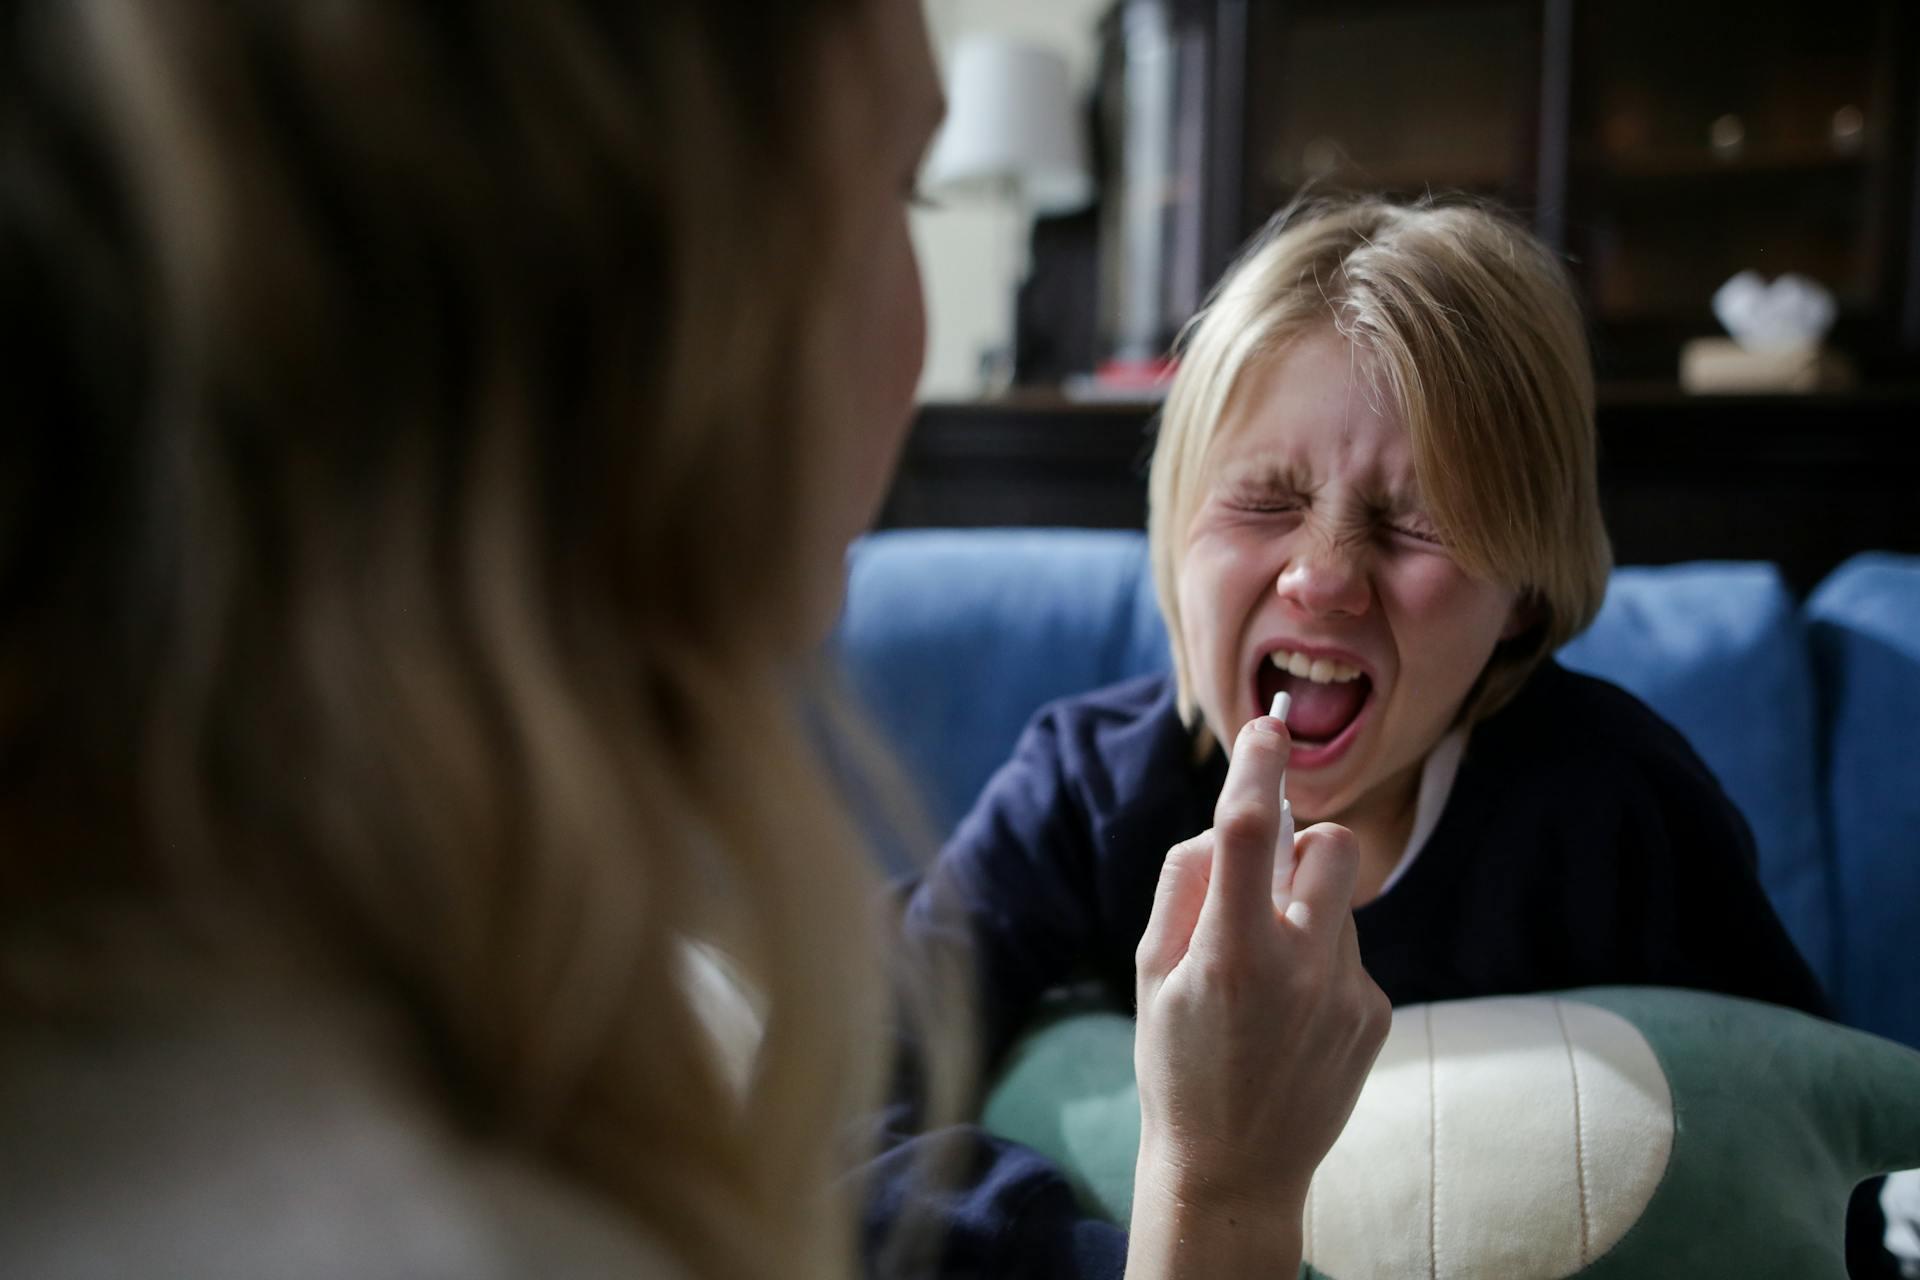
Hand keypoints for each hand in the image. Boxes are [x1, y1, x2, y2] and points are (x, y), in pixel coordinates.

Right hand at [1125, 713, 1389, 1278]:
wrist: (1234, 1169)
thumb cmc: (1178, 1060)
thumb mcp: (1150, 970)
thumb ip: (1185, 884)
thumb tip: (1229, 826)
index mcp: (1231, 953)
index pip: (1250, 833)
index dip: (1258, 769)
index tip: (1266, 727)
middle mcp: (1300, 968)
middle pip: (1333, 846)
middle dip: (1304, 841)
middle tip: (1267, 878)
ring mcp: (1347, 994)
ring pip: (1338, 902)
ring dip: (1304, 913)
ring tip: (1265, 982)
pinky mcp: (1375, 1016)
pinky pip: (1350, 952)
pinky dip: (1319, 963)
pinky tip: (1290, 1019)